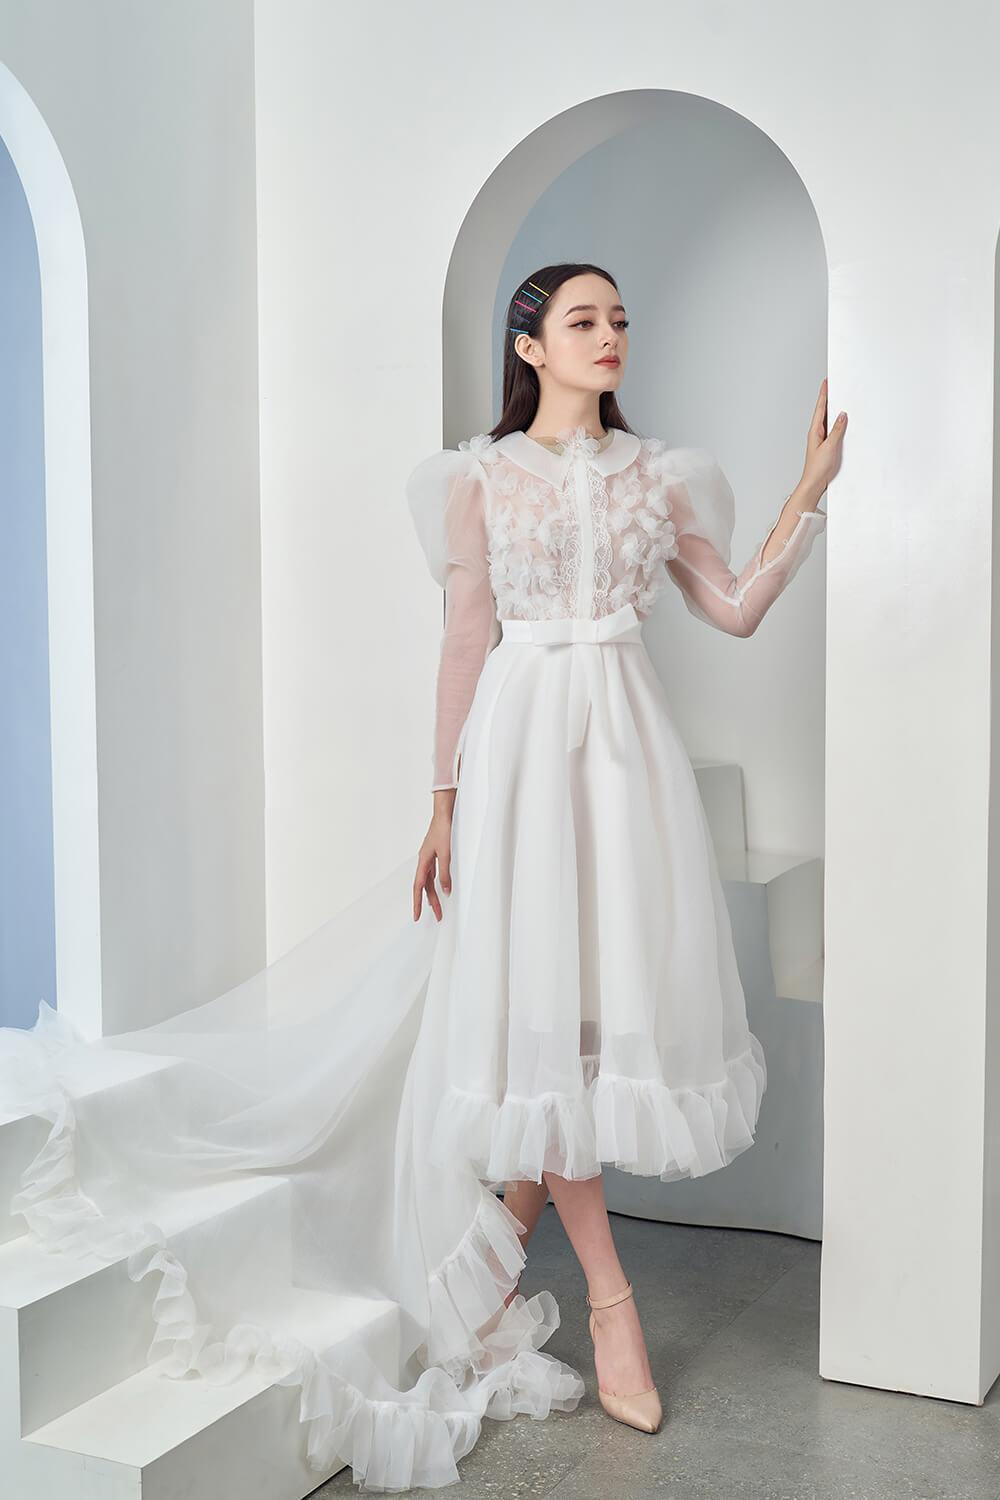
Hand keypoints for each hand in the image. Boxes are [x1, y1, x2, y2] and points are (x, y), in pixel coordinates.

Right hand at [412, 809, 452, 921]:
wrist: (445, 814)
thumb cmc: (443, 830)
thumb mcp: (446, 854)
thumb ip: (445, 874)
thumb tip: (446, 891)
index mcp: (423, 862)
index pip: (418, 888)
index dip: (417, 903)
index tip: (416, 917)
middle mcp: (424, 861)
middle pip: (425, 887)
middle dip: (431, 902)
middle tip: (438, 916)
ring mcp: (429, 857)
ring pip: (429, 881)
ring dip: (433, 894)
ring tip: (438, 906)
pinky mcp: (435, 854)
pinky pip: (433, 873)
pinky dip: (436, 882)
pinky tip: (440, 886)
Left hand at [801, 377, 846, 496]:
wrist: (814, 484)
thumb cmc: (817, 468)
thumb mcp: (830, 447)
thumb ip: (837, 430)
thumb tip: (842, 415)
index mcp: (815, 431)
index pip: (821, 408)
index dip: (824, 394)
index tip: (826, 382)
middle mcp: (817, 434)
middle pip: (824, 412)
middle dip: (829, 398)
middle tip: (833, 385)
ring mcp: (822, 440)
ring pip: (829, 421)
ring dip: (834, 410)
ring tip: (839, 398)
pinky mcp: (827, 447)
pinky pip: (833, 431)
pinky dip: (838, 424)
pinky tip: (843, 422)